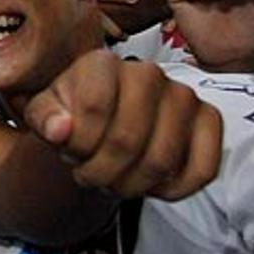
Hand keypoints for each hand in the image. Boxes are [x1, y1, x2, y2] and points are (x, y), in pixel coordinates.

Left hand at [23, 51, 221, 199]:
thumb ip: (44, 119)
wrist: (104, 119)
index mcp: (102, 63)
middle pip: (126, 141)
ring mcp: (183, 95)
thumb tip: (61, 130)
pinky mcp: (209, 119)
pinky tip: (150, 187)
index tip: (68, 154)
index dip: (77, 145)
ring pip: (161, 160)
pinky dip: (173, 190)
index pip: (93, 109)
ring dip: (132, 185)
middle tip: (88, 176)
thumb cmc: (72, 115)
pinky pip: (203, 169)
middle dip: (101, 172)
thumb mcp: (44, 114)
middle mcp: (148, 73)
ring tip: (113, 181)